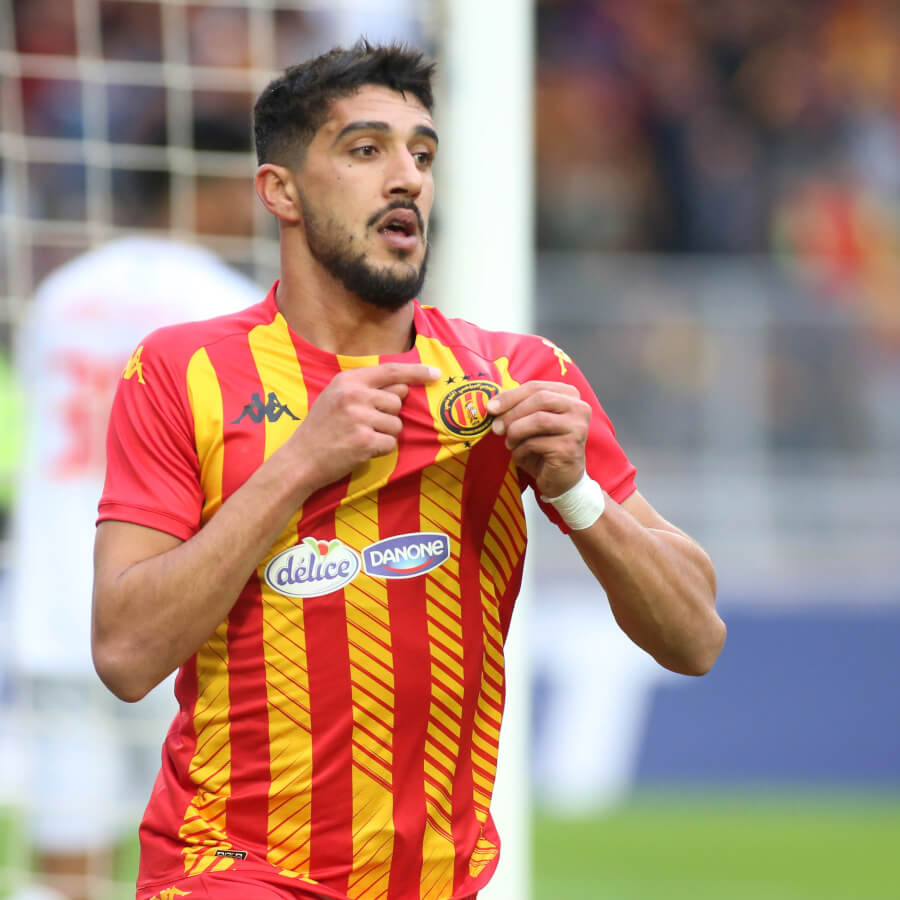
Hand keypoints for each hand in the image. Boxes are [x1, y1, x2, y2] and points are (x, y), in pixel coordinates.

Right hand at [289, 363, 439, 487]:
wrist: (299, 460)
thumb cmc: (320, 428)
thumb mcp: (335, 396)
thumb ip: (366, 388)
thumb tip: (404, 387)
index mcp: (348, 380)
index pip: (391, 371)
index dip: (416, 372)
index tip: (435, 374)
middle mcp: (355, 396)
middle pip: (397, 400)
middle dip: (388, 414)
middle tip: (364, 423)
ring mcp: (360, 418)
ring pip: (397, 424)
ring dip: (384, 434)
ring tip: (360, 437)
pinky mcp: (364, 441)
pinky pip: (390, 443)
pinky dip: (380, 449)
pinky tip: (360, 449)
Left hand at [486, 381, 590, 496]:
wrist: (561, 479)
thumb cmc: (544, 448)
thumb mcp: (531, 422)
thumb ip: (518, 408)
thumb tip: (492, 405)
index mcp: (569, 395)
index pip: (536, 387)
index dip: (510, 396)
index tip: (490, 407)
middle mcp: (579, 408)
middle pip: (540, 399)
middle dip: (512, 413)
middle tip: (496, 427)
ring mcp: (577, 428)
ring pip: (539, 420)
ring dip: (516, 432)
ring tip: (510, 443)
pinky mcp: (570, 448)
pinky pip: (536, 443)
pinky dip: (521, 451)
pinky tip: (521, 456)